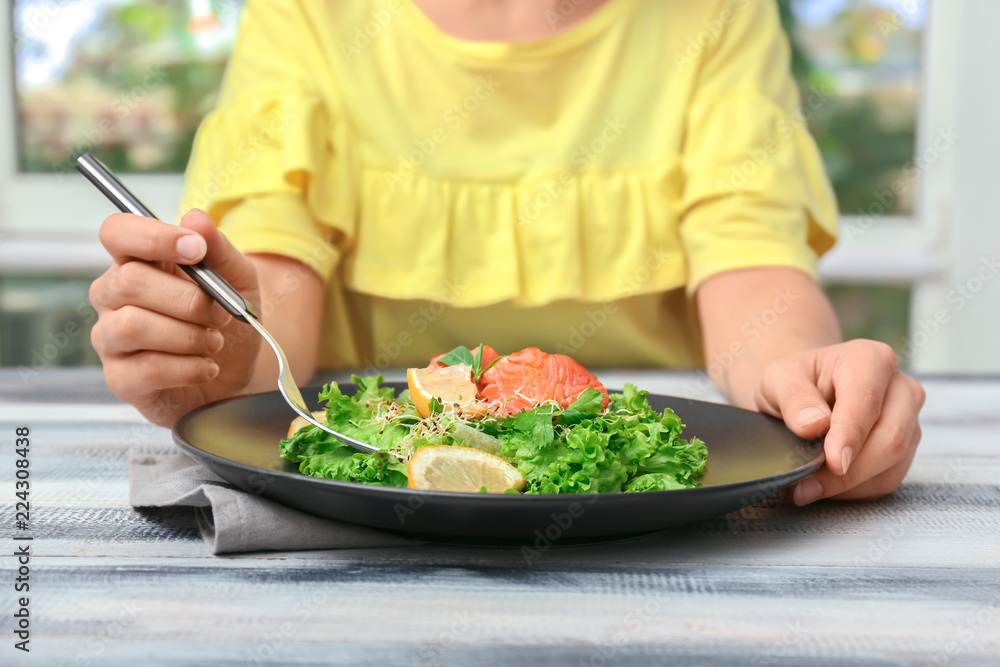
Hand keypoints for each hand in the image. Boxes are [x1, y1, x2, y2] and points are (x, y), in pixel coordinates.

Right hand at [90, 209, 261, 425]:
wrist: (238, 371)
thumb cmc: (228, 320)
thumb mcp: (239, 279)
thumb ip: (219, 249)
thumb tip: (196, 219)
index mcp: (137, 261)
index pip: (117, 233)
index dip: (153, 237)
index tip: (196, 250)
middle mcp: (114, 296)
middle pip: (129, 281)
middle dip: (188, 299)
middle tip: (220, 313)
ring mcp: (111, 338)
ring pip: (133, 325)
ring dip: (189, 335)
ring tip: (213, 341)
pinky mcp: (121, 379)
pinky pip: (147, 368)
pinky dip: (190, 367)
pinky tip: (206, 366)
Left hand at [754, 339, 924, 504]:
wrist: (806, 394)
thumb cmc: (795, 383)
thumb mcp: (779, 379)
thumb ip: (794, 397)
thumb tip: (814, 425)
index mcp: (871, 360)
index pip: (867, 402)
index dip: (851, 435)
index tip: (834, 462)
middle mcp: (901, 388)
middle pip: (891, 439)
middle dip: (849, 471)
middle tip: (806, 486)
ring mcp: (909, 421)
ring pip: (892, 466)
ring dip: (848, 485)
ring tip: (807, 487)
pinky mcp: (906, 450)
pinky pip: (886, 480)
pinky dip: (854, 490)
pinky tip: (826, 485)